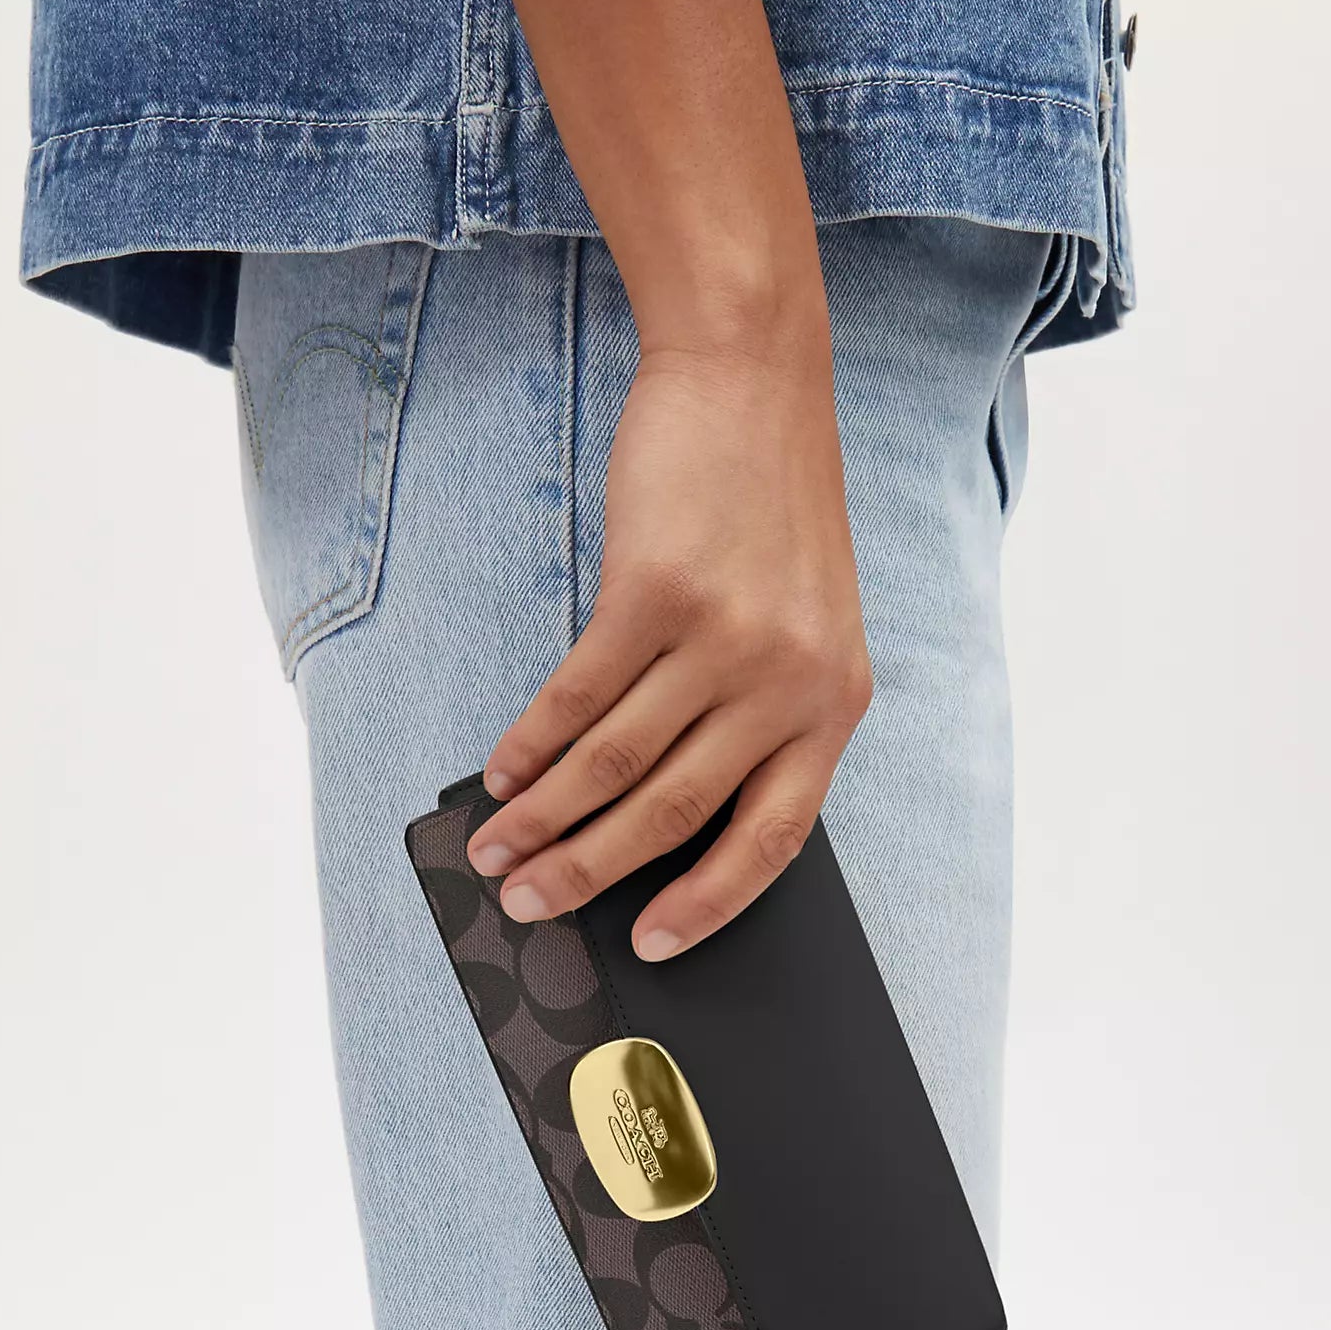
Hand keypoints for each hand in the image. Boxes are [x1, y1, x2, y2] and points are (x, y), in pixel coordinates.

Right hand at [466, 337, 870, 959]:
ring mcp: (722, 638)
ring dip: (543, 819)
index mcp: (833, 706)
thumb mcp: (806, 624)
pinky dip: (530, 744)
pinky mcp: (655, 592)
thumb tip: (659, 814)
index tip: (654, 947)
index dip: (708, 903)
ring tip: (497, 851)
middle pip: (675, 813)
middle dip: (593, 872)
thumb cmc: (774, 510)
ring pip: (616, 764)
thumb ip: (762, 716)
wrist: (755, 382)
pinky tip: (502, 773)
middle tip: (532, 905)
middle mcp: (785, 683)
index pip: (771, 839)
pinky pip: (577, 696)